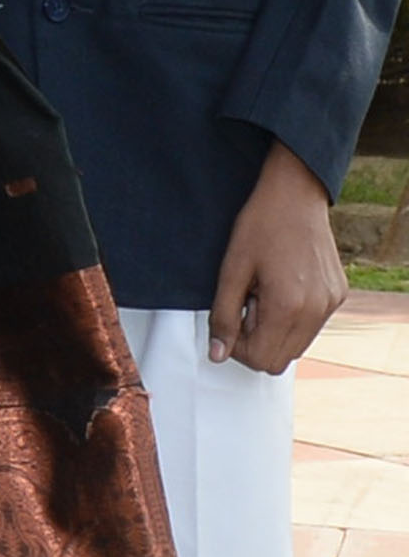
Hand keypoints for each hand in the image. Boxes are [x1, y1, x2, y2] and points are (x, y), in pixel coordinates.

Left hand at [214, 145, 345, 375]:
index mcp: (289, 306)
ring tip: (262, 295)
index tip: (231, 317)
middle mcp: (317, 310)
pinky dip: (291, 319)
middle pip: (280, 359)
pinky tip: (281, 289)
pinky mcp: (338, 295)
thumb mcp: (231, 271)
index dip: (237, 347)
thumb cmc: (260, 227)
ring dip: (273, 331)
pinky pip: (311, 326)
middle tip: (245, 306)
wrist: (295, 196)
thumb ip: (223, 316)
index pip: (261, 359)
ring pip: (297, 346)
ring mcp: (331, 304)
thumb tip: (218, 354)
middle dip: (255, 342)